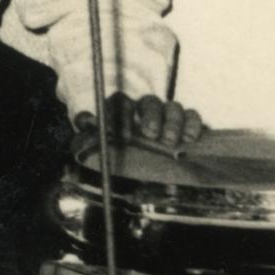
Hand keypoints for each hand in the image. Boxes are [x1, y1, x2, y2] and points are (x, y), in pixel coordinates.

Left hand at [81, 94, 207, 150]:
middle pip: (148, 102)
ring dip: (172, 122)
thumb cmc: (128, 159)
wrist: (162, 172)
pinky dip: (191, 124)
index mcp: (123, 114)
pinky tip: (188, 139)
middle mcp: (146, 111)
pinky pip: (192, 115)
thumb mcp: (106, 152)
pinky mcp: (188, 123)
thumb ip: (89, 140)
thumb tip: (82, 127)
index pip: (119, 103)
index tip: (124, 135)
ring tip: (170, 141)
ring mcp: (168, 115)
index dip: (120, 115)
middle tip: (151, 134)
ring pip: (172, 106)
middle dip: (150, 115)